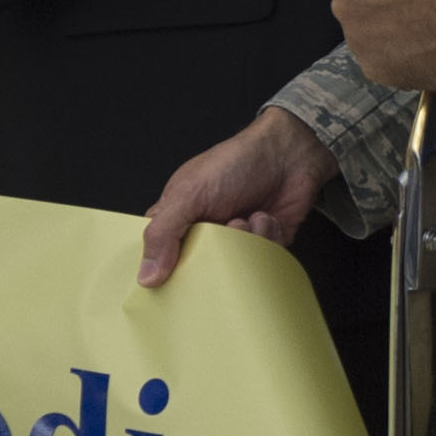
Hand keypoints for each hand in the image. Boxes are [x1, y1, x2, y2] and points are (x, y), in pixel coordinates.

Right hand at [139, 109, 339, 285]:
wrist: (289, 152)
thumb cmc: (236, 162)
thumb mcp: (190, 194)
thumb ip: (163, 233)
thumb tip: (146, 275)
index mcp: (178, 217)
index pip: (158, 255)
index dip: (160, 270)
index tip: (165, 283)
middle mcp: (205, 231)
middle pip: (197, 269)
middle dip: (212, 260)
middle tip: (219, 244)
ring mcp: (235, 239)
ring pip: (233, 268)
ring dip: (244, 243)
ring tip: (246, 218)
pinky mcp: (263, 245)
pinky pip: (262, 262)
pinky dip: (266, 240)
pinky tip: (266, 218)